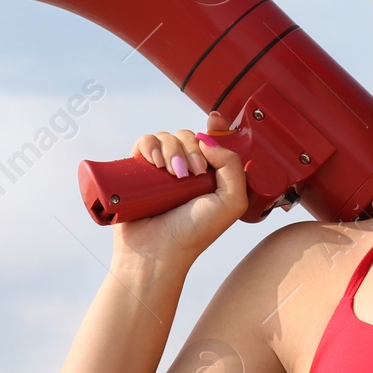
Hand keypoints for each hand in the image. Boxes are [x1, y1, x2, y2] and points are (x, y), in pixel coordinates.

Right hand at [111, 110, 247, 268]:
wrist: (157, 252)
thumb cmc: (195, 233)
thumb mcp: (231, 202)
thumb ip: (233, 167)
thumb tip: (208, 141)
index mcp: (210, 174)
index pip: (213, 139)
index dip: (216, 126)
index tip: (215, 120)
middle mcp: (187, 169)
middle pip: (190, 136)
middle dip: (192, 149)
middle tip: (192, 174)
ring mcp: (162, 169)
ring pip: (167, 137)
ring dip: (172, 149)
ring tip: (173, 174)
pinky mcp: (139, 171)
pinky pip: (144, 142)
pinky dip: (150, 145)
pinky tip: (154, 162)